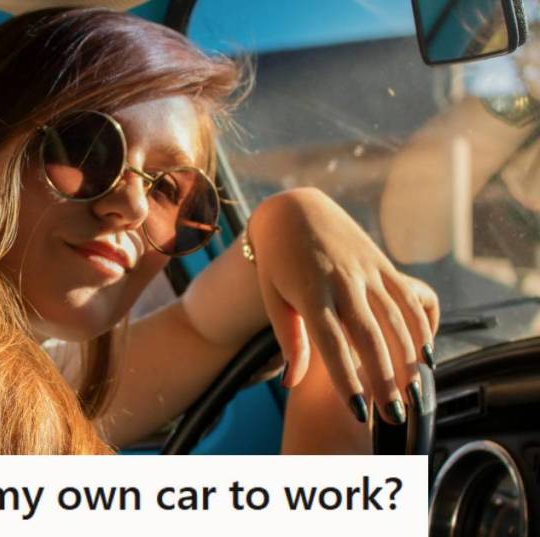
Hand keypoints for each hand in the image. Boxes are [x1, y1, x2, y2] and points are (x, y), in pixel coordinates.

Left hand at [248, 188, 440, 423]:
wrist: (295, 210)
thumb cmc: (277, 261)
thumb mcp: (273, 297)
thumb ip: (289, 340)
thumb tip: (290, 383)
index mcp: (310, 293)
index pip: (331, 344)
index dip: (346, 378)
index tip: (356, 411)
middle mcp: (343, 281)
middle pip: (369, 337)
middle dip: (384, 379)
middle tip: (393, 415)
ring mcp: (367, 271)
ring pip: (395, 321)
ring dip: (408, 360)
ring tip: (413, 394)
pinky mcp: (383, 264)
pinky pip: (408, 298)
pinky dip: (422, 328)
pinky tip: (427, 356)